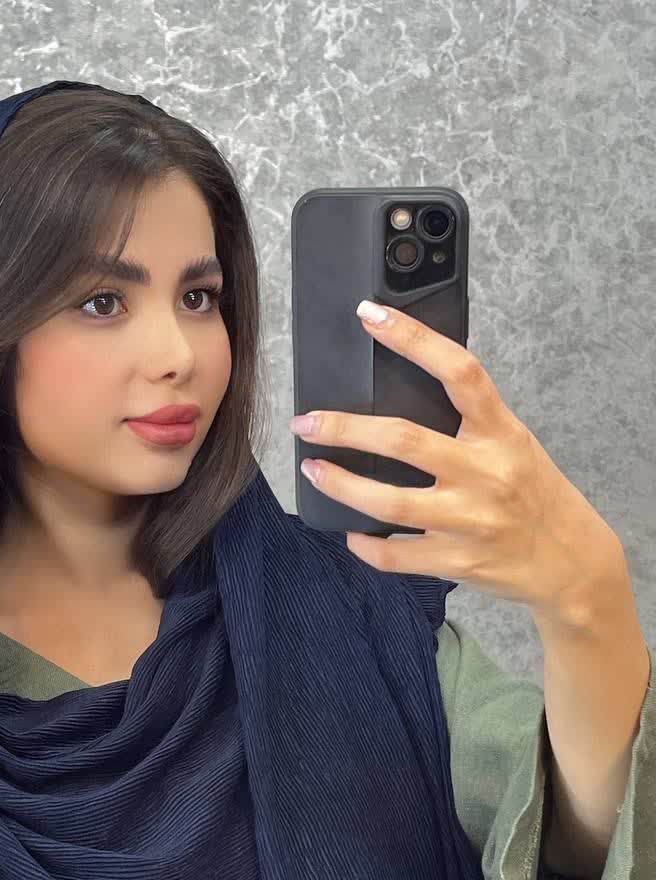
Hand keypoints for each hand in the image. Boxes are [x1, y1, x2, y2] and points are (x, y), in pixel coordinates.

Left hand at [289, 300, 621, 617]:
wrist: (572, 563)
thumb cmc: (535, 496)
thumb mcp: (514, 445)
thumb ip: (471, 421)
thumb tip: (407, 388)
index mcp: (501, 433)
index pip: (458, 371)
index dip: (412, 338)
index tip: (369, 315)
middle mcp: (486, 473)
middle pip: (403, 440)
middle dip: (344, 428)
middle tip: (306, 422)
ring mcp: (471, 520)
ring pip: (390, 503)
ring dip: (341, 485)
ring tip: (313, 470)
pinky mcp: (458, 561)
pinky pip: (396, 555)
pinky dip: (365, 545)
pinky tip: (351, 532)